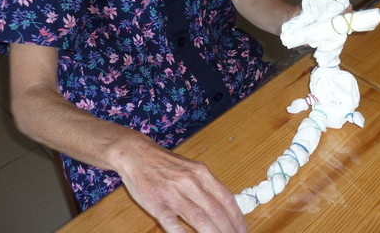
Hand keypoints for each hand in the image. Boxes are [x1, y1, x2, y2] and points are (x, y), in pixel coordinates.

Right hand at [117, 141, 246, 232]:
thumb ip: (206, 185)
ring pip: (199, 218)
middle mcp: (191, 182)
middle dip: (228, 229)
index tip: (243, 230)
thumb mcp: (191, 168)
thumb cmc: (165, 163)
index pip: (225, 198)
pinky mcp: (157, 204)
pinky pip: (173, 223)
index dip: (237, 217)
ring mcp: (173, 194)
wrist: (137, 154)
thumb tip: (224, 205)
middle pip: (215, 211)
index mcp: (201, 173)